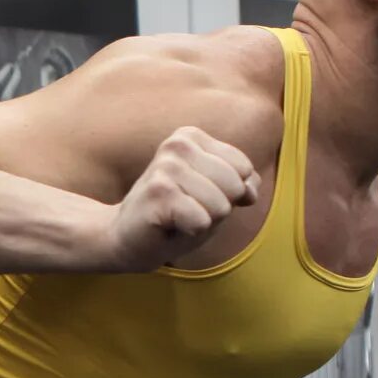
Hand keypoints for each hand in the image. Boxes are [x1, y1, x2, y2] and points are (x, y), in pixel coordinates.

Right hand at [106, 127, 259, 271]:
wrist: (127, 240)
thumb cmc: (174, 217)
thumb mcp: (215, 196)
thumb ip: (241, 185)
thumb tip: (250, 191)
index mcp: (191, 138)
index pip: (244, 169)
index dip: (230, 194)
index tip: (199, 198)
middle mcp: (177, 145)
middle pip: (235, 186)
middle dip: (218, 208)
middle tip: (187, 211)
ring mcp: (166, 166)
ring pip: (221, 205)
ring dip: (203, 221)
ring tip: (178, 218)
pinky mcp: (158, 191)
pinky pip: (202, 220)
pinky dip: (191, 230)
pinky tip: (169, 225)